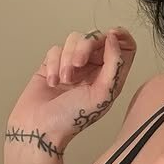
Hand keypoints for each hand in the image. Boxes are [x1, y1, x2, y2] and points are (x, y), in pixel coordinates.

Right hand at [5, 27, 136, 154]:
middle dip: (85, 47)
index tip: (111, 34)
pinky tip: (53, 83)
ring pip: (74, 39)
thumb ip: (114, 65)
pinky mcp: (52, 64)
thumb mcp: (103, 94)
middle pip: (96, 37)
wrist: (39, 128)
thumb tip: (114, 38)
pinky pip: (55, 49)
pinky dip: (53, 64)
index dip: (121, 36)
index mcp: (111, 75)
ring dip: (67, 58)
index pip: (124, 46)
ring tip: (64, 80)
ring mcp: (72, 65)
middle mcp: (94, 68)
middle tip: (78, 64)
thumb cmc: (72, 118)